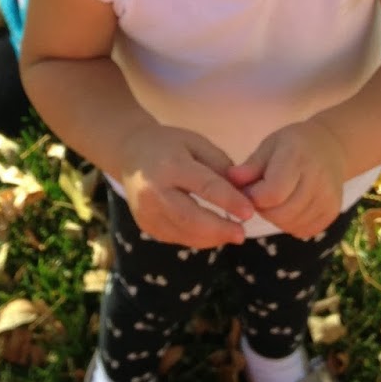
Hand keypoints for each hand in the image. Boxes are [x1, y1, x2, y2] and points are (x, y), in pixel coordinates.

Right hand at [120, 123, 254, 247]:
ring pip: (184, 233)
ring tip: (232, 234)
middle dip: (220, 229)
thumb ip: (219, 166)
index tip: (249, 212)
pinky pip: (176, 237)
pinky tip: (212, 234)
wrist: (130, 153)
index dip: (229, 201)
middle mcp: (154, 191)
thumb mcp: (196, 143)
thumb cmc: (170, 144)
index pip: (204, 186)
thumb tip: (242, 193)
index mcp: (171, 165)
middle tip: (242, 234)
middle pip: (190, 218)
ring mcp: (147, 211)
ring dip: (211, 238)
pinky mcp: (146, 224)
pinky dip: (197, 238)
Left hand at [228, 121, 345, 239]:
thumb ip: (251, 166)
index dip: (254, 197)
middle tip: (261, 195)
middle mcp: (317, 179)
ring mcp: (328, 198)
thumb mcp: (269, 146)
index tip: (249, 188)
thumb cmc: (293, 144)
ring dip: (276, 218)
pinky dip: (290, 224)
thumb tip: (231, 180)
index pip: (272, 193)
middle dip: (263, 209)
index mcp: (297, 158)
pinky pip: (303, 231)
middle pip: (280, 213)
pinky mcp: (332, 212)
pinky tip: (290, 207)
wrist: (331, 147)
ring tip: (276, 199)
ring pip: (290, 224)